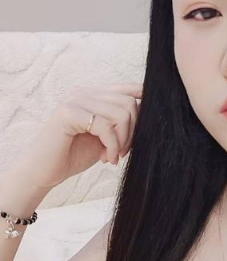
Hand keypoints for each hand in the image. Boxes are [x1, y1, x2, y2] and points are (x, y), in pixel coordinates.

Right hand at [13, 82, 142, 189]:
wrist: (44, 172)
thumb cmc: (74, 155)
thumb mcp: (105, 137)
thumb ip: (121, 123)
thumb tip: (149, 113)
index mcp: (93, 95)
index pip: (128, 89)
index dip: (144, 105)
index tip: (145, 130)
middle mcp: (83, 92)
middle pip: (129, 102)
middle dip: (133, 132)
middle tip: (123, 152)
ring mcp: (74, 100)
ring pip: (120, 114)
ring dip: (123, 141)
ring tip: (113, 156)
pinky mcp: (68, 112)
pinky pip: (105, 126)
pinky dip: (112, 146)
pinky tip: (105, 159)